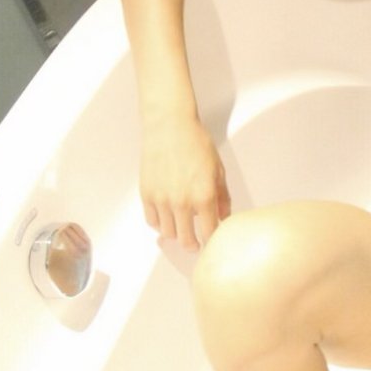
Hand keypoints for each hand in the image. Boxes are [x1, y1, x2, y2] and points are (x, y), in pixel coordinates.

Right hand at [139, 111, 230, 248]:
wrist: (169, 126)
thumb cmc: (196, 143)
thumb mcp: (218, 169)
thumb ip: (222, 197)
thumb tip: (223, 216)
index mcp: (203, 197)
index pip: (208, 233)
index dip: (211, 240)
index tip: (212, 240)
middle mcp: (181, 202)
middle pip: (186, 240)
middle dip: (193, 244)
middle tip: (196, 243)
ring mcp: (162, 200)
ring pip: (167, 233)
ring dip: (176, 234)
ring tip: (181, 230)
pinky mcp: (146, 194)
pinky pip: (152, 220)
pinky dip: (160, 223)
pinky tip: (167, 217)